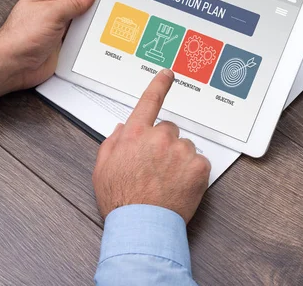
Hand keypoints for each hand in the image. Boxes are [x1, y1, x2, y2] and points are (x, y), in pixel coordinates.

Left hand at [0, 0, 102, 99]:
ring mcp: (64, 20)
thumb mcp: (51, 13)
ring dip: (98, 11)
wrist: (14, 64)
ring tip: (114, 6)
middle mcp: (57, 2)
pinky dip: (96, 29)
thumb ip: (74, 1)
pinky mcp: (68, 37)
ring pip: (88, 11)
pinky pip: (87, 29)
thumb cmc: (20, 36)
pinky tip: (105, 27)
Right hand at [92, 69, 210, 222]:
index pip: (149, 101)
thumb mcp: (103, 168)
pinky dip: (193, 173)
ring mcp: (181, 151)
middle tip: (157, 167)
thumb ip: (113, 143)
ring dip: (179, 159)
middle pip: (169, 130)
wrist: (142, 226)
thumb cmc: (121, 200)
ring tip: (167, 181)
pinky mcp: (199, 166)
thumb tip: (123, 129)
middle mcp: (160, 137)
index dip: (159, 85)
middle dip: (165, 143)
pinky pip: (199, 162)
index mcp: (135, 134)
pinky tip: (179, 186)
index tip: (167, 75)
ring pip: (185, 147)